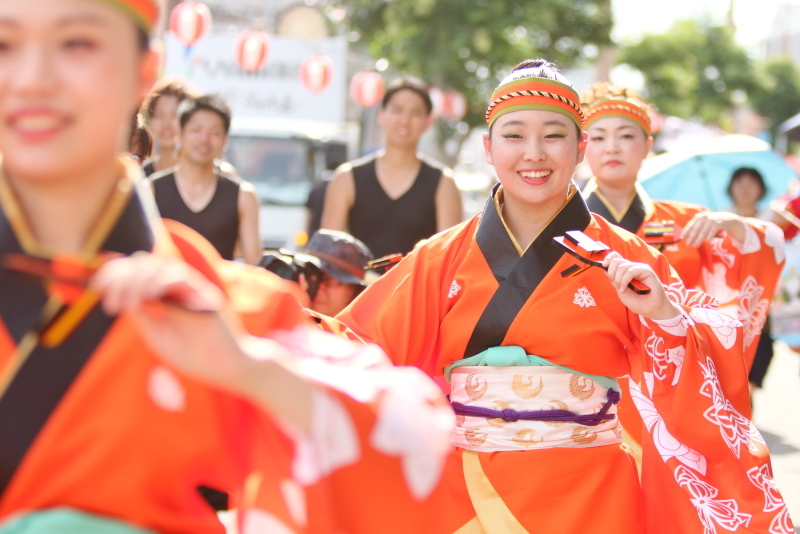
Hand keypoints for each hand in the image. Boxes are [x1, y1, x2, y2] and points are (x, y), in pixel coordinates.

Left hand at [92, 252, 313, 430]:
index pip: (134, 273)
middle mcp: (174, 287)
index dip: (112, 274)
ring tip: (129, 304)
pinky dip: (158, 282)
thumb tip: (119, 294)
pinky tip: (147, 299)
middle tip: (111, 302)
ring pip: (158, 265)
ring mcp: (190, 288)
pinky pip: (178, 276)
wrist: (225, 368)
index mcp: (161, 296)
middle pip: (142, 263)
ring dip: (137, 281)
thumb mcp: (157, 334)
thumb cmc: (194, 355)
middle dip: (120, 277)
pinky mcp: (203, 292)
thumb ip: (141, 314)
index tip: (96, 289)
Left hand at [603, 251, 678, 319]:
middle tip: (616, 285)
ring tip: (622, 289)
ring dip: (618, 279)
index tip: (603, 266)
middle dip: (611, 273)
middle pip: (616, 261)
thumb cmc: (638, 301)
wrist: (651, 309)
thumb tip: (605, 269)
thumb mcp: (621, 290)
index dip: (608, 258)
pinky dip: (624, 281)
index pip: (616, 257)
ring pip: (622, 266)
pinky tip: (625, 289)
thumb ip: (614, 280)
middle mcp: (633, 267)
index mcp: (626, 270)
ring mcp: (640, 268)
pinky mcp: (647, 270)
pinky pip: (630, 271)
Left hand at [683, 212, 745, 246]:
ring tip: (695, 245)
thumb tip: (685, 237)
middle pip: (696, 229)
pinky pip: (712, 231)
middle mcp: (704, 217)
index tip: (682, 238)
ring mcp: (711, 220)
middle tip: (688, 244)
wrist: (726, 219)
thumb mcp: (703, 223)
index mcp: (698, 217)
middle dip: (691, 237)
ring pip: (703, 231)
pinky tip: (707, 241)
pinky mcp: (718, 223)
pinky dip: (710, 236)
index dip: (686, 232)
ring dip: (699, 239)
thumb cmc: (711, 223)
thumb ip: (695, 228)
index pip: (690, 225)